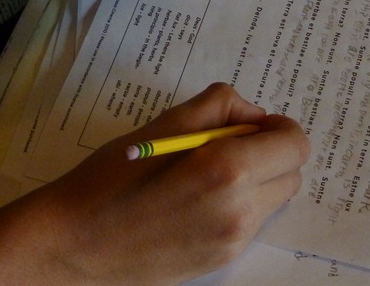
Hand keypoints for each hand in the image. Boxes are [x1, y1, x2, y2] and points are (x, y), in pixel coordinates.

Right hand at [33, 83, 308, 285]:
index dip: (280, 128)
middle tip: (232, 142)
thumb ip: (219, 106)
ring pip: (274, 200)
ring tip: (210, 171)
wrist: (74, 242)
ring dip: (258, 179)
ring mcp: (232, 242)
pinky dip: (240, 204)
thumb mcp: (166, 123)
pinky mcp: (220, 261)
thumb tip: (253, 115)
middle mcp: (240, 210)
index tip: (255, 123)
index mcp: (228, 169)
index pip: (294, 145)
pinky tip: (198, 198)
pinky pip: (252, 224)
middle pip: (291, 174)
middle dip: (271, 153)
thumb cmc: (113, 176)